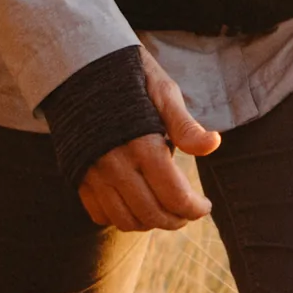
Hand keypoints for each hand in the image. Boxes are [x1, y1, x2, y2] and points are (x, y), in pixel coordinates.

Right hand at [77, 52, 221, 232]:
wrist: (78, 69)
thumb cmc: (129, 78)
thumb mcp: (162, 92)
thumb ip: (185, 126)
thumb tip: (213, 144)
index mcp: (142, 143)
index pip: (174, 195)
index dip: (195, 209)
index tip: (205, 206)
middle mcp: (115, 163)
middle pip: (151, 214)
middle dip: (176, 220)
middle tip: (188, 212)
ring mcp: (93, 173)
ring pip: (125, 220)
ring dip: (150, 223)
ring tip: (165, 211)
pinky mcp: (78, 176)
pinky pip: (99, 214)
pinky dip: (121, 217)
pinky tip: (135, 204)